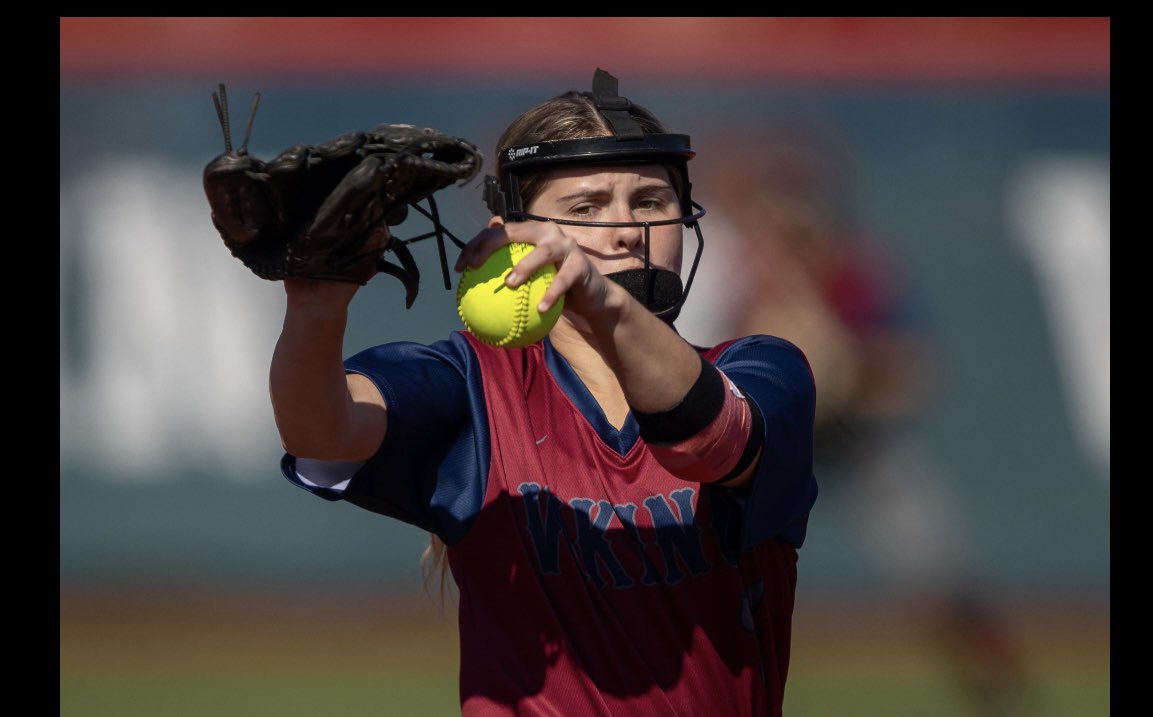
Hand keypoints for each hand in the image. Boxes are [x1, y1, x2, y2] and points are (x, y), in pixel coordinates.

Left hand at [455, 219, 618, 328]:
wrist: (590, 298)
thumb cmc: (552, 288)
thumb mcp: (528, 282)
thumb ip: (503, 275)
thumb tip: (471, 279)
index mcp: (530, 233)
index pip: (497, 232)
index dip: (475, 244)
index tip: (461, 268)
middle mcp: (547, 232)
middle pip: (514, 231)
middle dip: (491, 245)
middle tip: (476, 265)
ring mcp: (566, 245)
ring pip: (542, 252)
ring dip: (525, 267)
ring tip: (510, 283)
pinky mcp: (581, 263)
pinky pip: (564, 279)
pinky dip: (552, 294)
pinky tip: (541, 308)